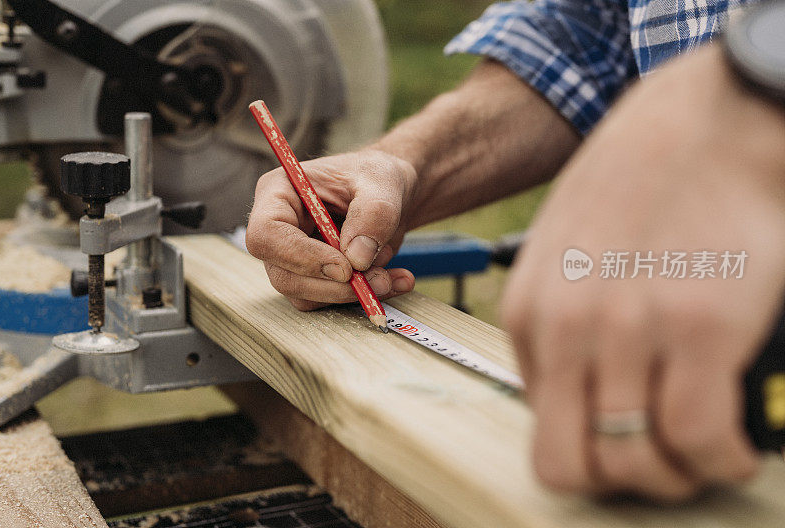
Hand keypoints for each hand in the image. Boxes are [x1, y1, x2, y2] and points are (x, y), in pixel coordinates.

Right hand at [246, 150, 416, 310]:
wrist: (392, 196)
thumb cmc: (378, 177)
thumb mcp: (382, 182)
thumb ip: (373, 214)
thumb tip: (357, 258)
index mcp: (279, 193)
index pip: (267, 234)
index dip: (301, 256)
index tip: (345, 268)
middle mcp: (278, 229)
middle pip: (283, 275)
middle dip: (334, 286)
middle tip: (379, 281)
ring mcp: (293, 258)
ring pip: (305, 295)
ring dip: (351, 294)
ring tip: (392, 277)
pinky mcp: (313, 278)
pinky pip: (328, 300)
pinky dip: (362, 297)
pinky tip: (393, 281)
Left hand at [501, 45, 784, 498]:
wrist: (704, 122)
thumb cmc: (637, 186)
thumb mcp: (560, 254)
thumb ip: (558, 326)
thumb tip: (581, 396)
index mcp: (528, 315)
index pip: (540, 429)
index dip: (590, 448)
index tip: (628, 438)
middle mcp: (568, 328)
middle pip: (571, 465)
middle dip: (619, 481)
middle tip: (663, 462)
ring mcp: (631, 329)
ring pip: (635, 465)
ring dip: (676, 475)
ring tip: (703, 451)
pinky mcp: (701, 327)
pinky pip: (699, 440)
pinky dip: (720, 459)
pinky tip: (734, 444)